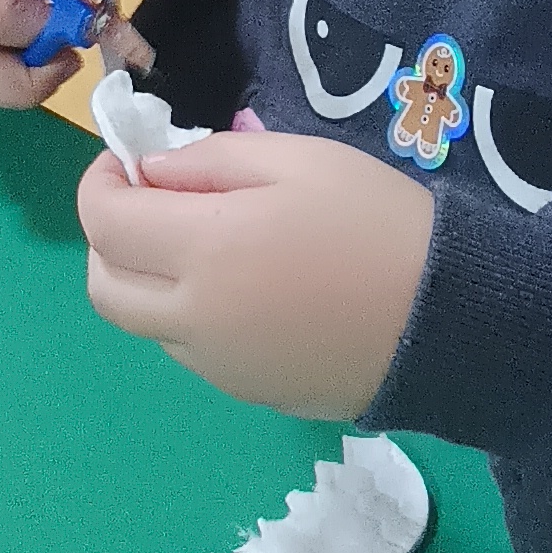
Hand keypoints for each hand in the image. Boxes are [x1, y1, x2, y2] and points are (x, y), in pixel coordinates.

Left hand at [76, 130, 434, 418]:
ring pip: (143, 324)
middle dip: (107, 239)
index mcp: (203, 251)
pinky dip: (188, 316)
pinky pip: (190, 351)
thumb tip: (151, 174)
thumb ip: (210, 160)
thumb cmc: (377, 222)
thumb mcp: (299, 160)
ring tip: (206, 246)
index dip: (100, 182)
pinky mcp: (248, 393)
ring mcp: (219, 366)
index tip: (128, 161)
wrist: (451, 320)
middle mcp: (194, 320)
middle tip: (151, 204)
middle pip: (104, 286)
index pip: (104, 221)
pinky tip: (246, 289)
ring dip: (146, 281)